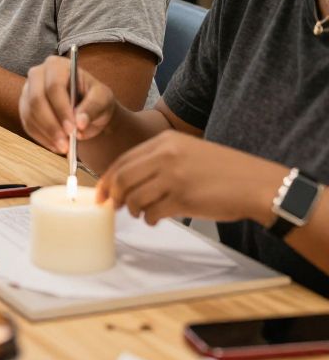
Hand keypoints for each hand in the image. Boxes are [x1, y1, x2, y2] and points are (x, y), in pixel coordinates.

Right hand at [20, 56, 116, 153]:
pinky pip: (28, 125)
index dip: (61, 109)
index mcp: (57, 65)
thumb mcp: (103, 99)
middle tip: (66, 143)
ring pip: (30, 114)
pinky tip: (57, 145)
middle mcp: (37, 75)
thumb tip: (80, 123)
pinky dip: (42, 138)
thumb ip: (93, 107)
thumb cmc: (95, 98)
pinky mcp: (25, 109)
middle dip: (51, 124)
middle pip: (37, 100)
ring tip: (64, 148)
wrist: (86, 109)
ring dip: (47, 134)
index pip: (54, 86)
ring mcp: (28, 92)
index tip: (72, 129)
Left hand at [97, 130, 282, 225]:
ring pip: (134, 198)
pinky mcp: (182, 198)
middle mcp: (166, 155)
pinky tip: (157, 218)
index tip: (101, 193)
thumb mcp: (188, 152)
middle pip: (122, 179)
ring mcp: (174, 177)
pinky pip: (152, 212)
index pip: (123, 160)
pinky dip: (150, 219)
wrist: (257, 184)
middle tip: (115, 206)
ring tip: (142, 213)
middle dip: (114, 196)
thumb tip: (127, 181)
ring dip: (133, 210)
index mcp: (165, 141)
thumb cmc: (224, 171)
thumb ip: (158, 161)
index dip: (107, 179)